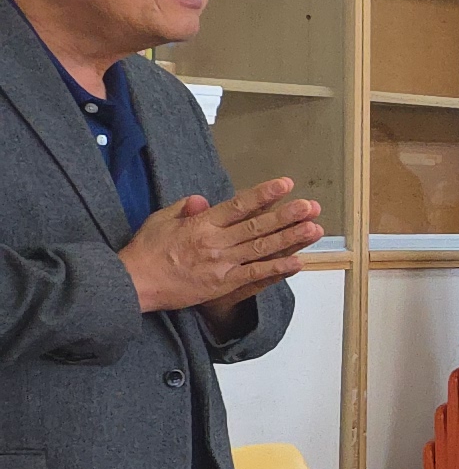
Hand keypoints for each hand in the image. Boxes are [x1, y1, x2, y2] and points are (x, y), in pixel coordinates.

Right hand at [121, 177, 320, 314]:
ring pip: (261, 247)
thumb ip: (184, 208)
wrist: (133, 283)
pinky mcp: (222, 283)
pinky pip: (254, 274)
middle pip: (257, 225)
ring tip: (314, 228)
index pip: (238, 205)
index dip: (264, 194)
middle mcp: (216, 241)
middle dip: (287, 215)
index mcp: (201, 224)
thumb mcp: (160, 220)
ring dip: (290, 238)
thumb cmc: (145, 251)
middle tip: (311, 206)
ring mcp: (221, 263)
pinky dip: (276, 268)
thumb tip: (202, 200)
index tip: (285, 184)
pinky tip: (297, 261)